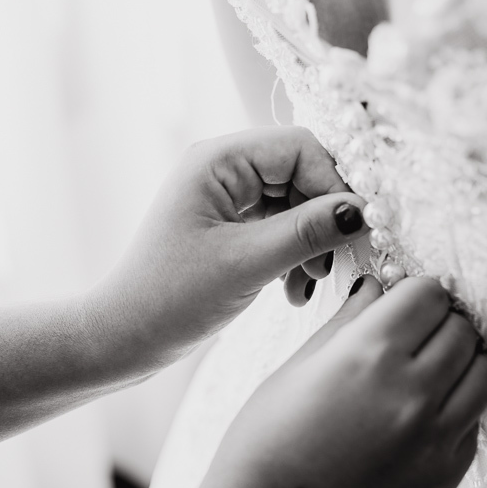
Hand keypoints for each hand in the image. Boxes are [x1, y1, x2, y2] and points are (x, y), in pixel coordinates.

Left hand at [84, 126, 367, 373]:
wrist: (124, 339)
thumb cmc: (170, 297)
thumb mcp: (246, 263)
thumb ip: (308, 232)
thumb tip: (362, 210)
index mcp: (218, 160)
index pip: (301, 148)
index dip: (335, 185)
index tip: (357, 230)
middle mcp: (225, 169)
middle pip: (303, 175)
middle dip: (324, 221)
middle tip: (332, 266)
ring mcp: (229, 198)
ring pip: (298, 205)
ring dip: (312, 245)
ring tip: (307, 285)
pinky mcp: (233, 226)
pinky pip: (282, 228)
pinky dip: (296, 257)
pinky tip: (294, 291)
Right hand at [163, 277, 486, 487]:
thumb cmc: (267, 445)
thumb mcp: (298, 367)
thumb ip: (349, 320)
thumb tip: (379, 286)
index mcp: (367, 356)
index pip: (428, 293)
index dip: (416, 291)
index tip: (405, 301)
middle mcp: (410, 394)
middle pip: (461, 327)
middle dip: (440, 321)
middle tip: (416, 332)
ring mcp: (434, 438)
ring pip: (484, 370)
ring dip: (462, 359)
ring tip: (432, 367)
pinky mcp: (446, 474)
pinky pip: (475, 418)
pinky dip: (459, 404)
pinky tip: (424, 410)